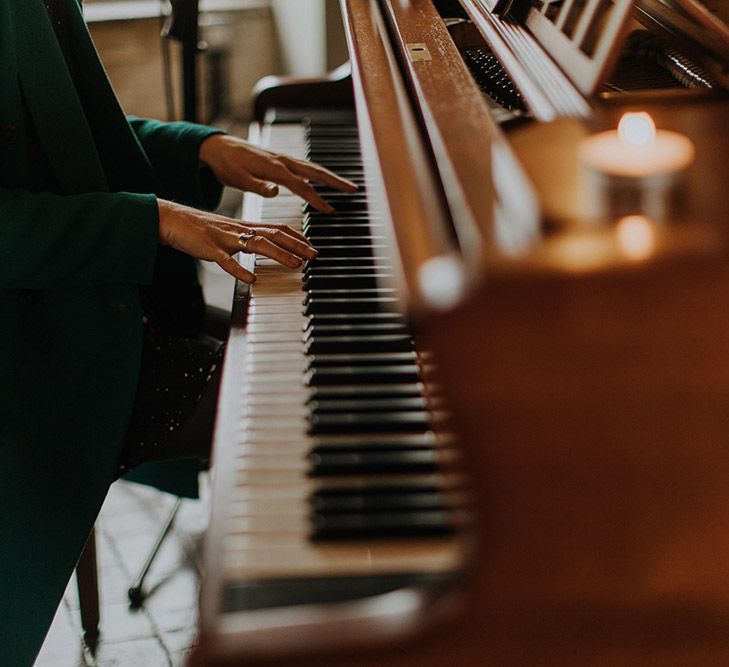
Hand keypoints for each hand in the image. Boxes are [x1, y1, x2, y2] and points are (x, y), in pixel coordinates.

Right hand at [157, 199, 315, 283]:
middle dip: (297, 245)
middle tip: (314, 255)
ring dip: (279, 254)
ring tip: (295, 264)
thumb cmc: (200, 229)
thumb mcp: (229, 233)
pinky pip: (226, 261)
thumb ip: (247, 240)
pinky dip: (239, 270)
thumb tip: (265, 249)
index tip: (311, 247)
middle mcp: (238, 230)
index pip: (277, 228)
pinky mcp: (209, 248)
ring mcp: (225, 239)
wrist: (171, 220)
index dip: (296, 237)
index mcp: (244, 226)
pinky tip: (251, 279)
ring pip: (256, 244)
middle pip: (273, 234)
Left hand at [198, 133, 357, 212]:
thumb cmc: (226, 165)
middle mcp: (282, 161)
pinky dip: (319, 174)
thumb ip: (257, 186)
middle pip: (315, 171)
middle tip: (354, 190)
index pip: (301, 185)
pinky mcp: (281, 160)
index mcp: (274, 168)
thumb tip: (275, 192)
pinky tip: (324, 180)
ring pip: (313, 168)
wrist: (217, 147)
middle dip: (335, 181)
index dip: (316, 199)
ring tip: (347, 186)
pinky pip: (305, 167)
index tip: (330, 210)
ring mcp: (283, 159)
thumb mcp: (238, 179)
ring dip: (331, 177)